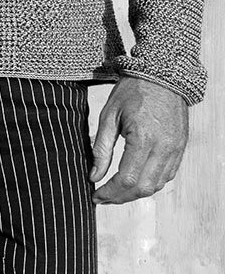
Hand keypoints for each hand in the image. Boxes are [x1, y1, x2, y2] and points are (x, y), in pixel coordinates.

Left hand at [90, 76, 188, 204]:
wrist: (163, 75)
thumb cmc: (132, 91)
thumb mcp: (109, 114)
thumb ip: (101, 148)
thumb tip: (94, 176)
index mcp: (143, 137)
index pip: (126, 179)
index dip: (109, 192)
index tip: (95, 195)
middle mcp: (163, 148)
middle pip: (142, 188)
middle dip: (120, 197)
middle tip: (103, 197)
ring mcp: (175, 150)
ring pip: (156, 186)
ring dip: (135, 193)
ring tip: (115, 190)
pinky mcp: (180, 148)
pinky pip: (167, 176)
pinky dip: (150, 183)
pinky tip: (134, 179)